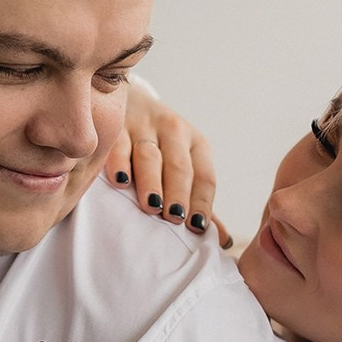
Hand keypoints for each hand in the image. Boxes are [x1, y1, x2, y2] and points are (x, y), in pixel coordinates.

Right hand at [106, 79, 231, 246]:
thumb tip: (225, 241)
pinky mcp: (117, 125)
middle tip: (175, 217)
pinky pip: (118, 145)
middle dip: (178, 192)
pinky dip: (119, 163)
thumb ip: (199, 202)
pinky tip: (120, 182)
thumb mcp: (185, 163)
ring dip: (151, 182)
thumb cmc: (161, 146)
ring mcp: (144, 126)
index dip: (202, 202)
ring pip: (150, 156)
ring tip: (152, 206)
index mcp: (196, 144)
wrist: (130, 100)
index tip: (197, 227)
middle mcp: (174, 132)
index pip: (204, 176)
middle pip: (179, 166)